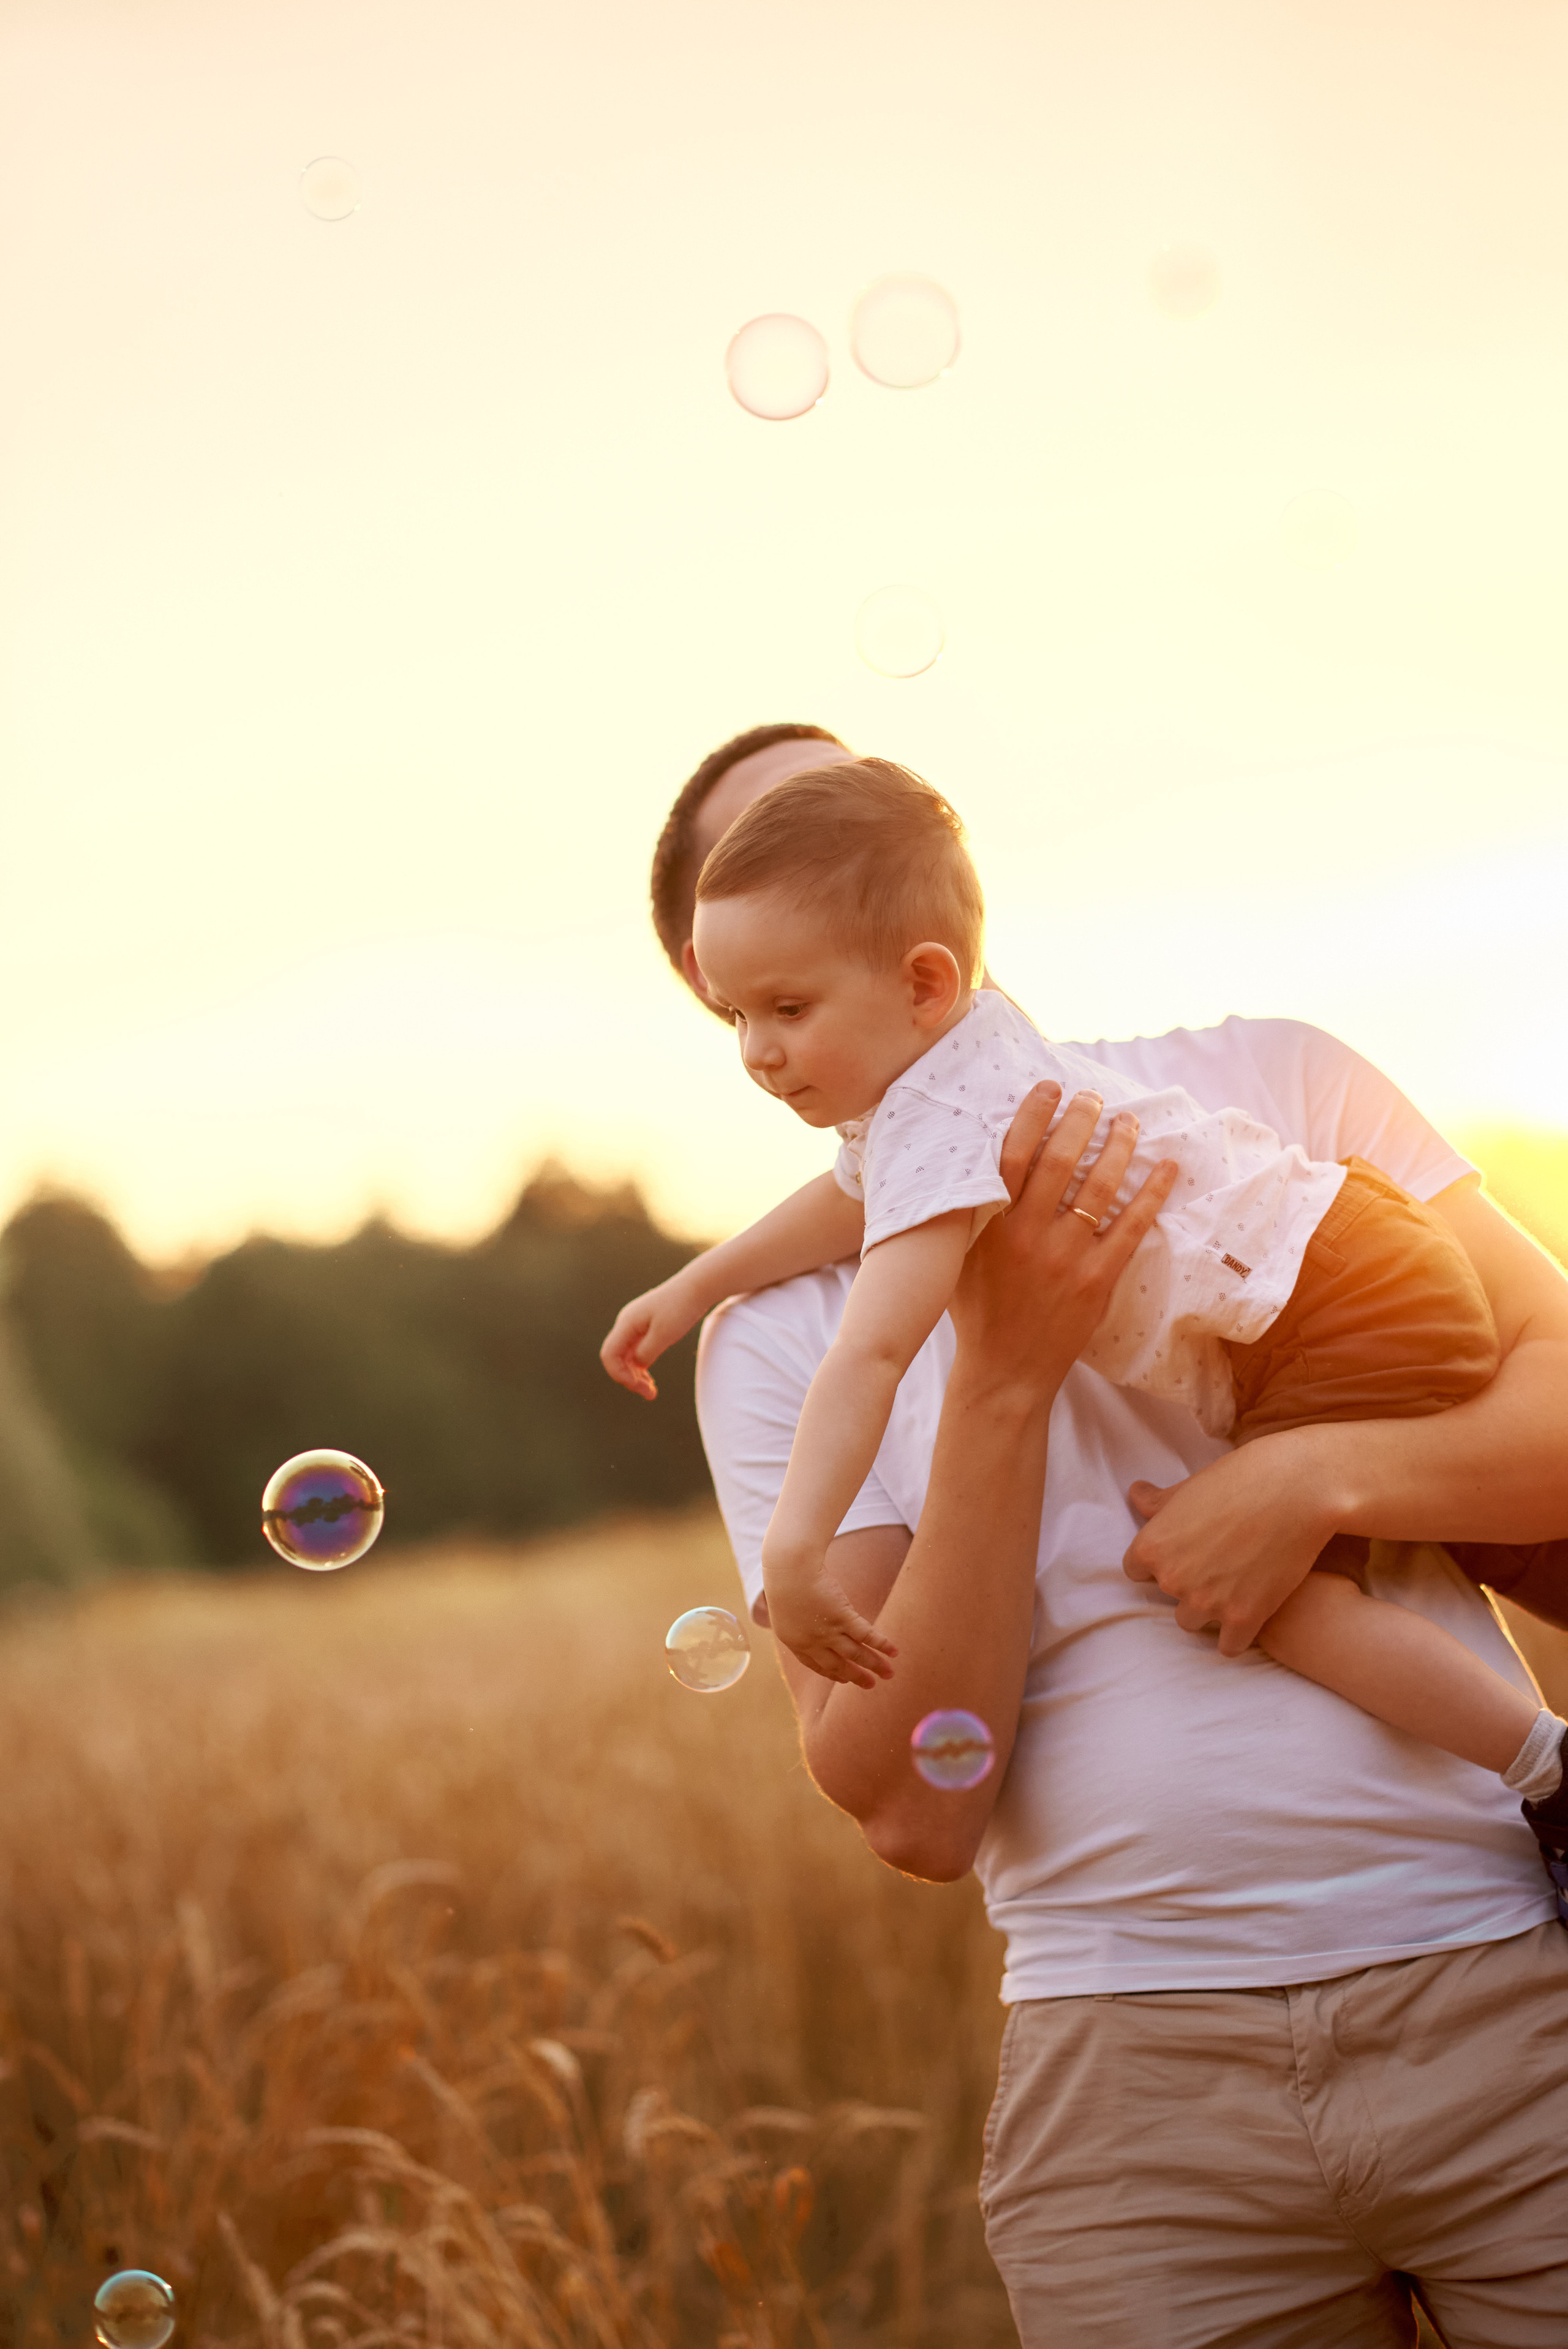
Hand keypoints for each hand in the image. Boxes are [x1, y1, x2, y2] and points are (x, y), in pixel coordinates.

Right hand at [600, 1276, 697, 1400]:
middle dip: (629, 1378)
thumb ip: (646, 1353)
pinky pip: (635, 1350)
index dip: (619, 1375)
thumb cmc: (682, 1308)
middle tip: (650, 1394)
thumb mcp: (664, 1335)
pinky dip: (640, 1366)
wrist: (697, 1287)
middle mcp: (627, 1323)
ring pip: (626, 1356)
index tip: (639, 1387)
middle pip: (616, 1358)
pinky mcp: (645, 1326)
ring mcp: (635, 1324)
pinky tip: (649, 1377)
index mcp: (627, 1323)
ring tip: (650, 1391)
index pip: (609, 1355)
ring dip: (635, 1375)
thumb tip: (636, 1366)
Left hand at [761, 1546, 898, 1689]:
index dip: (833, 1674)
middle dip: (857, 1676)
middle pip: (838, 1665)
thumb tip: (813, 1619)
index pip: (817, 1665)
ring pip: (856, 1653)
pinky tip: (894, 1651)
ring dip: (875, 1665)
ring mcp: (827, 1631)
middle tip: (871, 1685)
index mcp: (795, 1641)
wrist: (788, 1567)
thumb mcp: (786, 1607)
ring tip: (889, 1674)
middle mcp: (812, 1642)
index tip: (844, 1679)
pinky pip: (866, 1635)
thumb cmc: (785, 1578)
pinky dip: (881, 1644)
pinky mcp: (841, 1617)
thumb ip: (800, 1620)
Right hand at [948, 1083, 1179, 1397]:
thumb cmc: (975, 1312)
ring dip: (1118, 1147)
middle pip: (1059, 1162)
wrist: (1004, 1373)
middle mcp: (1028, 1236)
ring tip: (1128, 1122)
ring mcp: (1066, 1258)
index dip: (1033, 1116)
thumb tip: (968, 1158)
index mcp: (990, 1225)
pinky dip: (1152, 1193)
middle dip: (1080, 1121)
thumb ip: (964, 1212)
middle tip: (1094, 1097)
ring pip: (1099, 1188)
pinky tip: (1166, 1167)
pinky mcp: (1097, 1281)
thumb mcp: (956, 1257)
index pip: (1013, 1155)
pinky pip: (1131, 1227)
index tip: (1050, 1087)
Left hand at [1122, 1426, 1339, 1654]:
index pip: (1136, 1571)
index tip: (1185, 1553)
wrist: (1297, 1490)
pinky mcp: (1243, 1619)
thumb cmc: (1241, 1480)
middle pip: (1168, 1598)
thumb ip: (1158, 1502)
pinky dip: (1237, 1635)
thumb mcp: (1190, 1487)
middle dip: (1189, 1584)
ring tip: (1234, 1587)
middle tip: (1219, 1563)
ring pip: (1193, 1622)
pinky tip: (1249, 1615)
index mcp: (1151, 1546)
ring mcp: (1207, 1602)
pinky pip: (1229, 1646)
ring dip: (1210, 1610)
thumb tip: (1135, 1494)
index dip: (1162, 1562)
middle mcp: (1172, 1578)